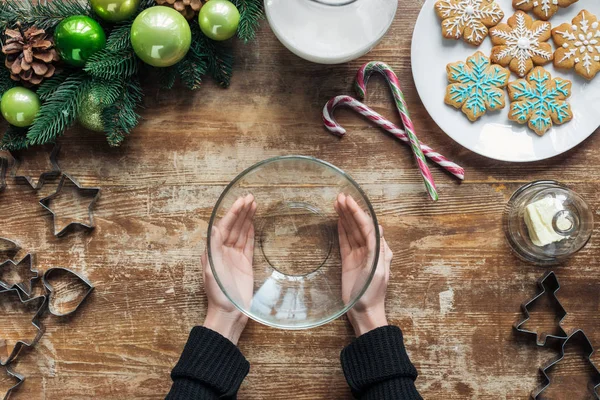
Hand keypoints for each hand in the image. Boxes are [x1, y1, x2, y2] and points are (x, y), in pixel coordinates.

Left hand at [202, 194, 256, 344]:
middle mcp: (224, 251)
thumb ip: (213, 249)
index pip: (225, 226)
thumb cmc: (217, 294)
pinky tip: (253, 222)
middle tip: (251, 197)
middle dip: (242, 211)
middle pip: (234, 226)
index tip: (241, 201)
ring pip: (242, 232)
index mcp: (214, 250)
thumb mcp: (212, 271)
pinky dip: (251, 232)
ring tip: (254, 204)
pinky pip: (248, 244)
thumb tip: (214, 227)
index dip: (233, 213)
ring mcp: (236, 257)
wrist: (229, 313)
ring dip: (247, 218)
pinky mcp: (246, 264)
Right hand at [335, 193, 391, 336]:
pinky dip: (341, 230)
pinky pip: (345, 242)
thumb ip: (377, 250)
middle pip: (358, 225)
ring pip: (351, 231)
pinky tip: (337, 219)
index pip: (367, 226)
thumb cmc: (371, 294)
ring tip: (336, 203)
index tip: (348, 200)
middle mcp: (370, 249)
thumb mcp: (377, 271)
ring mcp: (359, 255)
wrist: (363, 313)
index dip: (358, 212)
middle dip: (350, 211)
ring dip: (345, 217)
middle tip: (339, 197)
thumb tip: (378, 228)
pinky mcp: (349, 261)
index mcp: (379, 249)